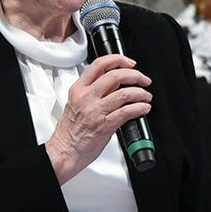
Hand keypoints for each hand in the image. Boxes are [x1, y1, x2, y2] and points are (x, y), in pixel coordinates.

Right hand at [44, 55, 151, 183]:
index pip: (100, 64)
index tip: (130, 63)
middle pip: (116, 75)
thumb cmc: (69, 132)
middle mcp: (86, 97)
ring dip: (141, 93)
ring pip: (125, 93)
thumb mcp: (76, 104)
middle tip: (144, 80)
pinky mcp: (104, 125)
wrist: (64, 152)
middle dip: (136, 76)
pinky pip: (127, 111)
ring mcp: (95, 110)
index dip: (118, 60)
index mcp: (78, 89)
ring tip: (146, 96)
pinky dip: (140, 108)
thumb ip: (93, 92)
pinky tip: (144, 108)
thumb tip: (115, 85)